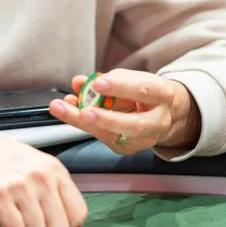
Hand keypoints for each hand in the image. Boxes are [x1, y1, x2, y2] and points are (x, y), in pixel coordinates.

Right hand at [0, 117, 86, 226]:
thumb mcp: (32, 163)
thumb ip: (51, 187)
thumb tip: (64, 220)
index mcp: (53, 168)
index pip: (78, 214)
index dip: (64, 226)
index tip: (48, 224)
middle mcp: (41, 177)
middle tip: (25, 223)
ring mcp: (21, 186)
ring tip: (9, 218)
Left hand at [48, 69, 200, 154]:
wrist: (162, 112)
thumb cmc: (144, 91)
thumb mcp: (131, 78)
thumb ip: (106, 79)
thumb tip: (79, 82)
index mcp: (162, 95)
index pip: (144, 90)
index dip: (120, 87)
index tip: (98, 83)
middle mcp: (157, 120)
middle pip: (134, 124)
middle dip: (107, 118)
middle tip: (84, 111)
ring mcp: (144, 139)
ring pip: (115, 136)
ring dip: (85, 124)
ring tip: (63, 110)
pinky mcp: (128, 148)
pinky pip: (104, 139)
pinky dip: (85, 126)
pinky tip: (71, 115)